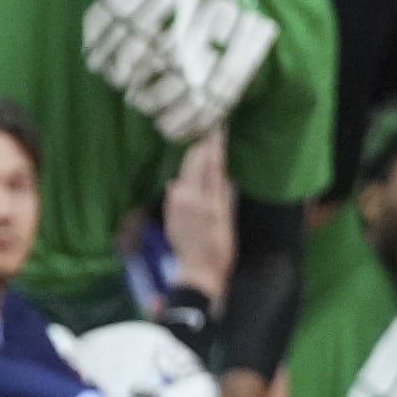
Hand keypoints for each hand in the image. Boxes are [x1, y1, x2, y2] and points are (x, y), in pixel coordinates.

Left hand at [164, 128, 233, 303]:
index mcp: (206, 199)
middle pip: (194, 162)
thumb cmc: (220, 249)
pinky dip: (187, 175)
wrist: (197, 270)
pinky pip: (179, 185)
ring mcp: (175, 201)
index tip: (218, 126)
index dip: (215, 144)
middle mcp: (187, 196)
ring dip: (194, 157)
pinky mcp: (169, 207)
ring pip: (185, 171)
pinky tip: (193, 170)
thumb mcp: (227, 221)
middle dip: (202, 145)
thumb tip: (222, 172)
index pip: (211, 163)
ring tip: (204, 143)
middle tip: (211, 129)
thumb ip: (223, 195)